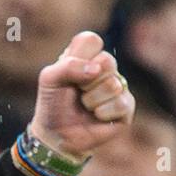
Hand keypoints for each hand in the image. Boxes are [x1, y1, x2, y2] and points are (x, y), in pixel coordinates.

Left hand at [28, 31, 135, 162]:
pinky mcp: (126, 106)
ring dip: (91, 100)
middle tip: (77, 92)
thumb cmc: (52, 105)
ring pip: (112, 84)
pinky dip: (102, 113)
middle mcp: (105, 67)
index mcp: (86, 55)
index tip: (68, 74)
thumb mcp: (49, 80)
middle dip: (85, 82)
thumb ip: (67, 66)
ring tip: (85, 106)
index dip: (79, 57)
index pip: (91, 40)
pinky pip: (120, 103)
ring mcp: (117, 85)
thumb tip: (95, 69)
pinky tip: (96, 116)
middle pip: (106, 61)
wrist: (55, 135)